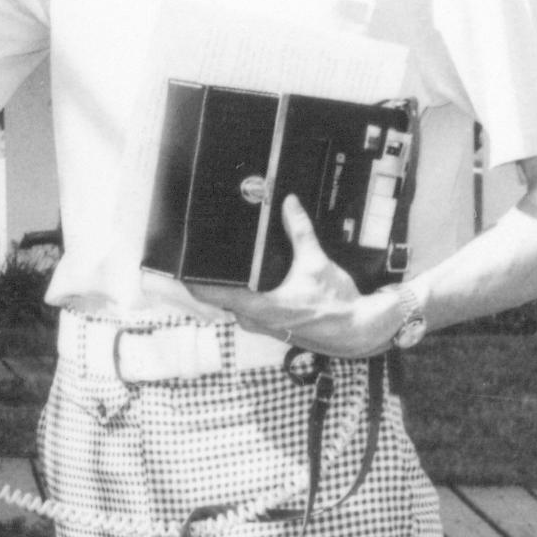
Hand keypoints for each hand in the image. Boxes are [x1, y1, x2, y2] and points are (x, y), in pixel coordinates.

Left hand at [192, 198, 401, 357]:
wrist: (358, 331)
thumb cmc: (337, 306)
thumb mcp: (316, 263)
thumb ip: (299, 231)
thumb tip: (289, 205)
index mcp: (258, 307)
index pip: (210, 294)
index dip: (190, 280)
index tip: (178, 266)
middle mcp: (254, 320)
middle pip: (219, 297)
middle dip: (210, 278)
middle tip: (202, 253)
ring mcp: (262, 326)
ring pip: (234, 304)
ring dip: (229, 287)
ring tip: (225, 263)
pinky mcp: (272, 326)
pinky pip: (248, 309)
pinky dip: (245, 295)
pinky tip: (251, 280)